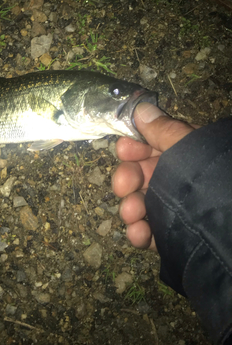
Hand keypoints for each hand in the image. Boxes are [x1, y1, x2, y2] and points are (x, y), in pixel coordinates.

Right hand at [112, 103, 195, 250]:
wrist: (225, 224)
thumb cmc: (203, 177)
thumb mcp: (183, 145)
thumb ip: (161, 129)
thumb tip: (141, 108)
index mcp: (181, 156)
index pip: (150, 148)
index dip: (133, 148)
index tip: (123, 150)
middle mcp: (174, 181)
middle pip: (139, 177)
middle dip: (126, 180)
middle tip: (123, 186)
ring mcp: (171, 209)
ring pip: (138, 205)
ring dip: (130, 208)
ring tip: (132, 213)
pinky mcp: (170, 235)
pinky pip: (148, 232)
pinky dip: (139, 233)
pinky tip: (139, 233)